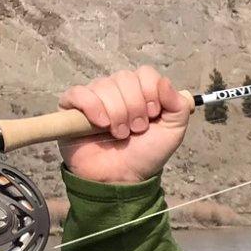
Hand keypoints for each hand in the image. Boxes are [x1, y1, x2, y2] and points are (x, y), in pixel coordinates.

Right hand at [58, 65, 190, 184]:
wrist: (122, 177)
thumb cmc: (145, 154)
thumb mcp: (173, 132)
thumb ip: (178, 105)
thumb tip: (164, 81)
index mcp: (140, 92)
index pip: (145, 73)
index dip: (150, 92)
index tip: (153, 115)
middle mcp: (116, 90)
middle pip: (125, 78)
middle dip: (134, 107)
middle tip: (136, 130)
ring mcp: (93, 97)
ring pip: (104, 86)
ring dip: (117, 113)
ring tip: (120, 134)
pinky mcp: (71, 108)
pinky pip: (78, 93)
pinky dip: (91, 107)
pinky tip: (101, 124)